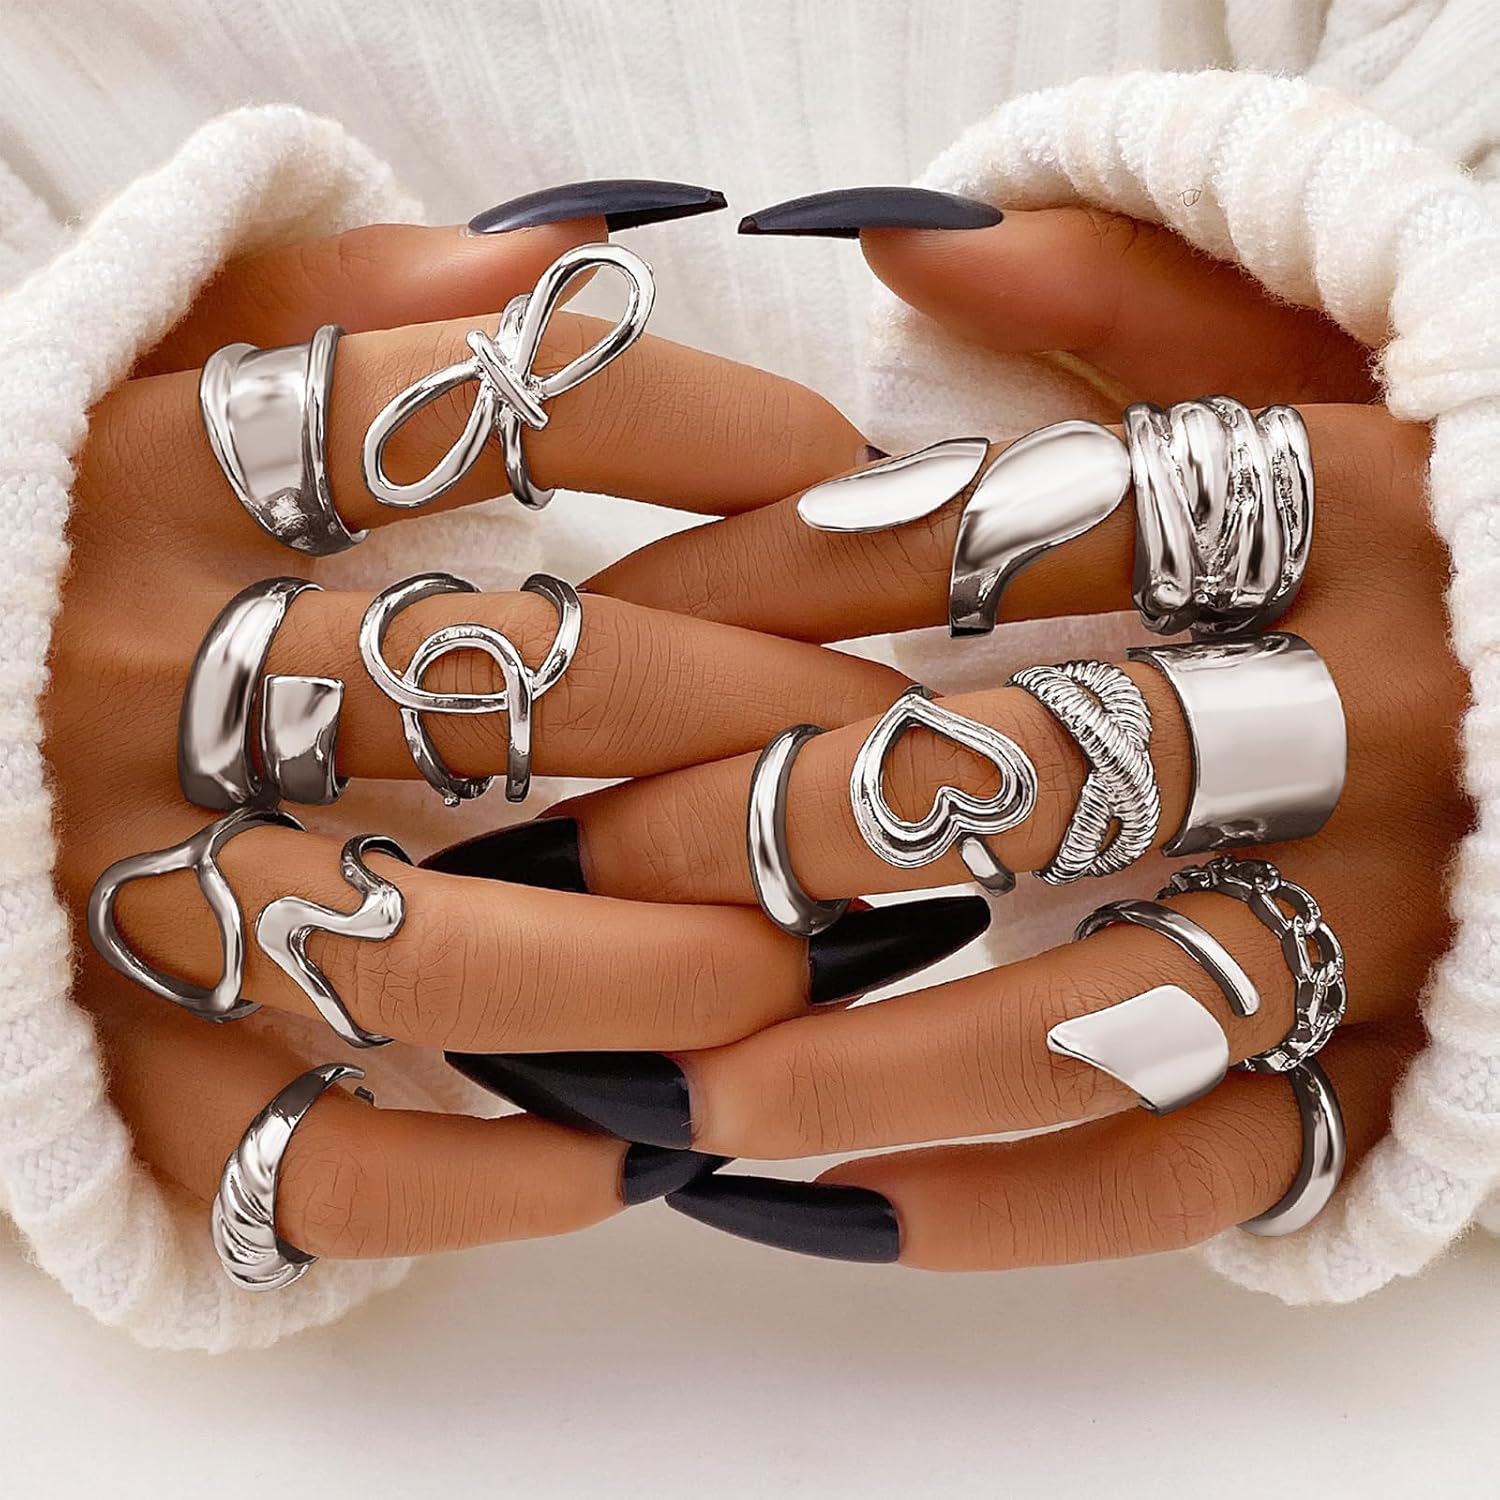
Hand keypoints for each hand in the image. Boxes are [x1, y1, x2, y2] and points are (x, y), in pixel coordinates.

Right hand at [53, 203, 982, 1265]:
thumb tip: (567, 264)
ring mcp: (119, 891)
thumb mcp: (165, 362)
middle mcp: (143, 676)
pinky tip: (630, 1155)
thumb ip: (347, 296)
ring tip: (789, 971)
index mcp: (159, 476)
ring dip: (642, 965)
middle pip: (501, 685)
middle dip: (738, 716)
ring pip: (427, 946)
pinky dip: (484, 1179)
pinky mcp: (112, 1072)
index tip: (844, 470)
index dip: (684, 425)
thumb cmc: (63, 533)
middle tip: (890, 750)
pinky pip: (310, 1162)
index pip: (455, 407)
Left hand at [469, 202, 1462, 1266]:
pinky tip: (838, 1213)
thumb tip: (901, 242)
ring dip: (864, 1065)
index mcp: (1329, 517)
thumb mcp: (1331, 359)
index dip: (765, 587)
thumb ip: (1126, 295)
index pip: (990, 542)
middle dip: (772, 826)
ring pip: (1097, 1011)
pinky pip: (1201, 1169)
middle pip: (1022, 774)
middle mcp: (1369, 721)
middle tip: (592, 862)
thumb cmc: (1457, 517)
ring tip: (680, 1093)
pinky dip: (1017, 1207)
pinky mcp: (1405, 1066)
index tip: (606, 642)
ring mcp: (1393, 920)